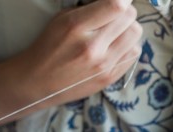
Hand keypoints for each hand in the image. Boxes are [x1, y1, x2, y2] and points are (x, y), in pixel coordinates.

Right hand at [16, 0, 141, 104]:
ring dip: (128, 28)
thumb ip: (89, 8)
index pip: (116, 5)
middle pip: (129, 17)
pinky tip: (115, 46)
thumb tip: (116, 2)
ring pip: (135, 34)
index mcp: (76, 27)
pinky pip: (133, 53)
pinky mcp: (109, 78)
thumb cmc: (48, 47)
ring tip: (115, 31)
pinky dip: (128, 46)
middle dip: (124, 11)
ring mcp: (103, 65)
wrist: (37, 82)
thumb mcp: (61, 20)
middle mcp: (92, 47)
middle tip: (113, 15)